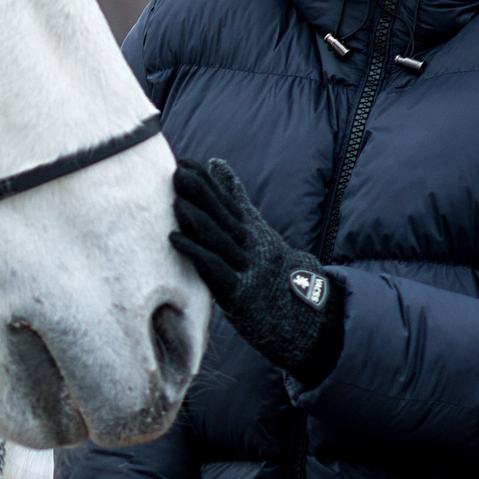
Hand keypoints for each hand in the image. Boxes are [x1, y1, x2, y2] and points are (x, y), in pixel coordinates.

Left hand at [170, 159, 343, 383]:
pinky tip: (175, 239)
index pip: (227, 201)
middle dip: (200, 193)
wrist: (303, 316)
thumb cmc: (268, 270)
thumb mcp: (252, 230)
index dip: (206, 182)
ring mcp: (248, 269)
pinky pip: (215, 269)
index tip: (185, 161)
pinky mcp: (240, 294)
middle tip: (177, 172)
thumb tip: (215, 162)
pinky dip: (196, 253)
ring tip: (175, 201)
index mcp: (252, 231)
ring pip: (220, 240)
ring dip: (197, 220)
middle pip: (223, 216)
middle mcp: (251, 246)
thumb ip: (233, 199)